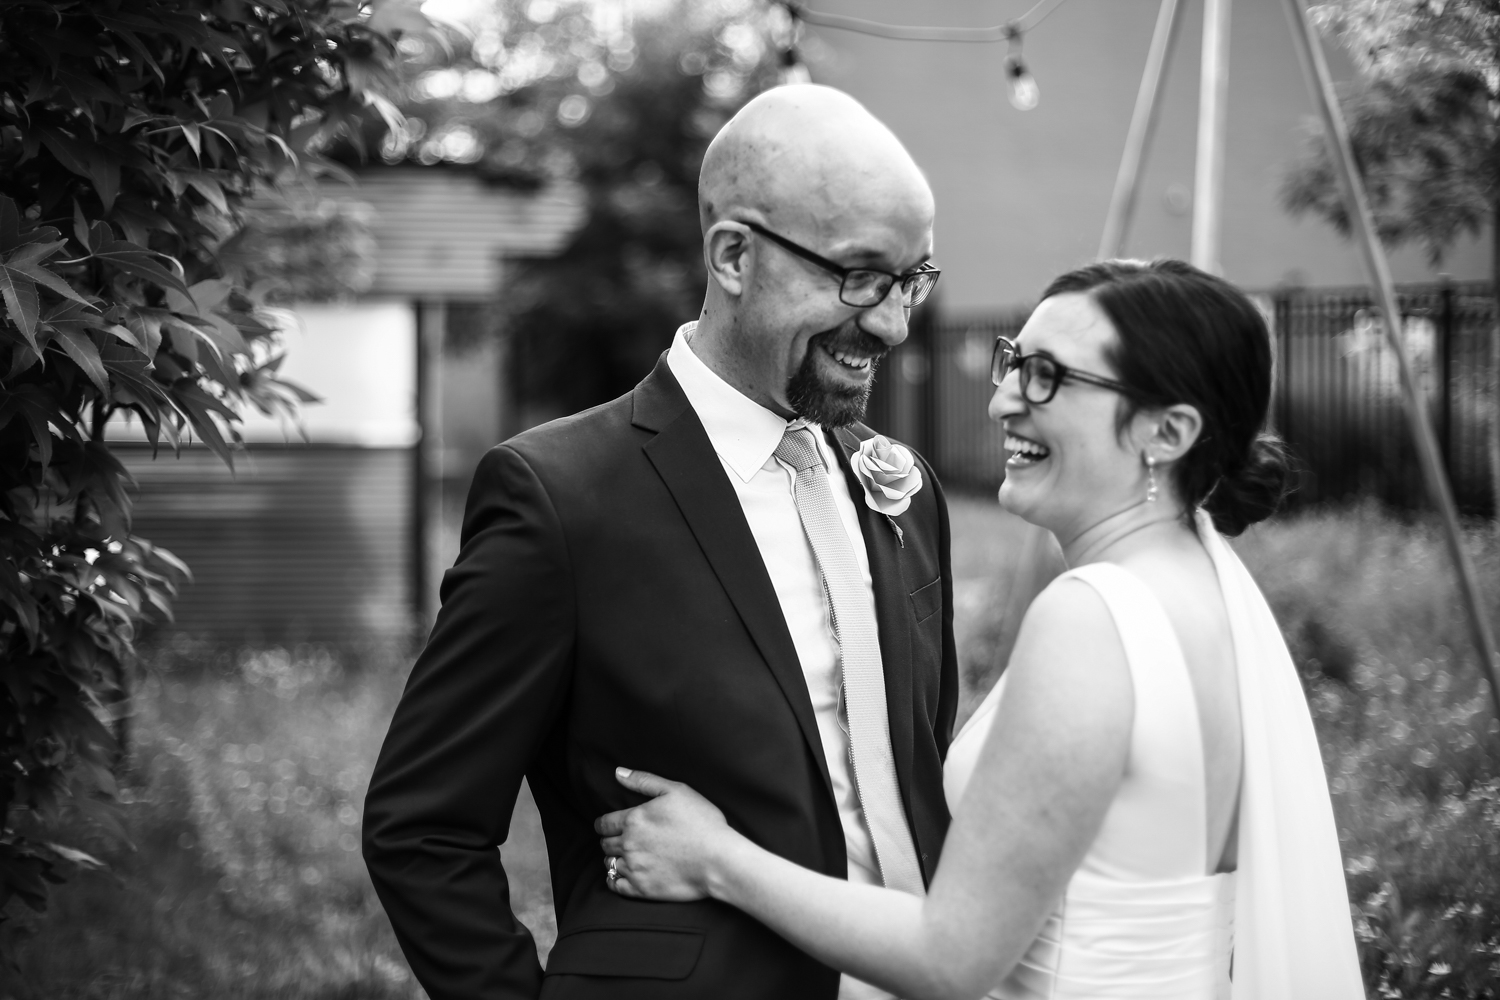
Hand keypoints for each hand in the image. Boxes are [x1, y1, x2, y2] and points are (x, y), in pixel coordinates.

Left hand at [594, 767, 734, 901]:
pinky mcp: (641, 889)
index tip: (609, 826)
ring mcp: (634, 868)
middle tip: (620, 840)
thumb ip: (644, 781)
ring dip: (613, 859)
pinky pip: (615, 886)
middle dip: (609, 840)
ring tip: (625, 857)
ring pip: (609, 864)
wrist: (719, 859)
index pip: (604, 823)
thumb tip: (618, 772)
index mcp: (634, 819)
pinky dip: (615, 880)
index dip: (604, 824)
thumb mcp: (676, 791)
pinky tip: (623, 876)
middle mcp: (629, 844)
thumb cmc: (701, 822)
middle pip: (605, 843)